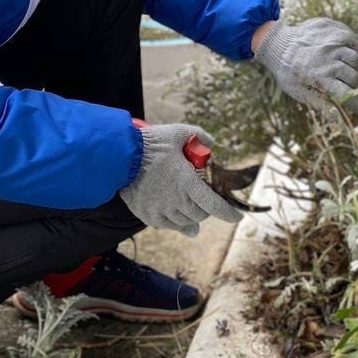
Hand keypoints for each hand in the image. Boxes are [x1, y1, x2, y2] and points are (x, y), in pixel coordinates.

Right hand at [120, 124, 243, 235]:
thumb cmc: (152, 143)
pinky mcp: (147, 215)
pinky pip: (168, 225)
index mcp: (187, 182)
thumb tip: (212, 145)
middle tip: (201, 196)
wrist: (120, 155)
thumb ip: (200, 137)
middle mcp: (176, 201)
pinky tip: (175, 211)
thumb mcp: (179, 132)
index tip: (237, 217)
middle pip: (200, 215)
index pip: (214, 205)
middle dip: (205, 207)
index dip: (228, 213)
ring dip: (190, 215)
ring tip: (187, 202)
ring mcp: (160, 210)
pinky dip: (175, 221)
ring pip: (185, 222)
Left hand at [253, 17, 357, 118]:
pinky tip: (350, 54)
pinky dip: (356, 48)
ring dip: (357, 68)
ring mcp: (332, 44)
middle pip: (355, 77)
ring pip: (356, 59)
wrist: (278, 44)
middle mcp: (328, 61)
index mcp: (320, 78)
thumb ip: (320, 105)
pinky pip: (353, 40)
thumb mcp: (298, 92)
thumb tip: (338, 119)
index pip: (347, 94)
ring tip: (352, 73)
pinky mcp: (333, 31)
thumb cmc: (288, 72)